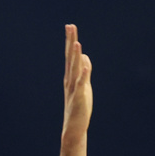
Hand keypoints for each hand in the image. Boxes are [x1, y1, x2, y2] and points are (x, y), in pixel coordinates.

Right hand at [61, 24, 92, 140]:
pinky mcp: (80, 98)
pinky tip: (85, 64)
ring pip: (74, 69)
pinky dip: (83, 74)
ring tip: (76, 42)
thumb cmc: (79, 108)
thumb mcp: (84, 86)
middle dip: (70, 42)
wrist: (74, 128)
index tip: (70, 26)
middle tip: (69, 26)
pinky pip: (81, 84)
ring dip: (75, 56)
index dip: (70, 41)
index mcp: (71, 77)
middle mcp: (70, 80)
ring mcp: (74, 89)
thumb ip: (84, 71)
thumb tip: (84, 56)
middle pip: (70, 58)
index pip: (70, 55)